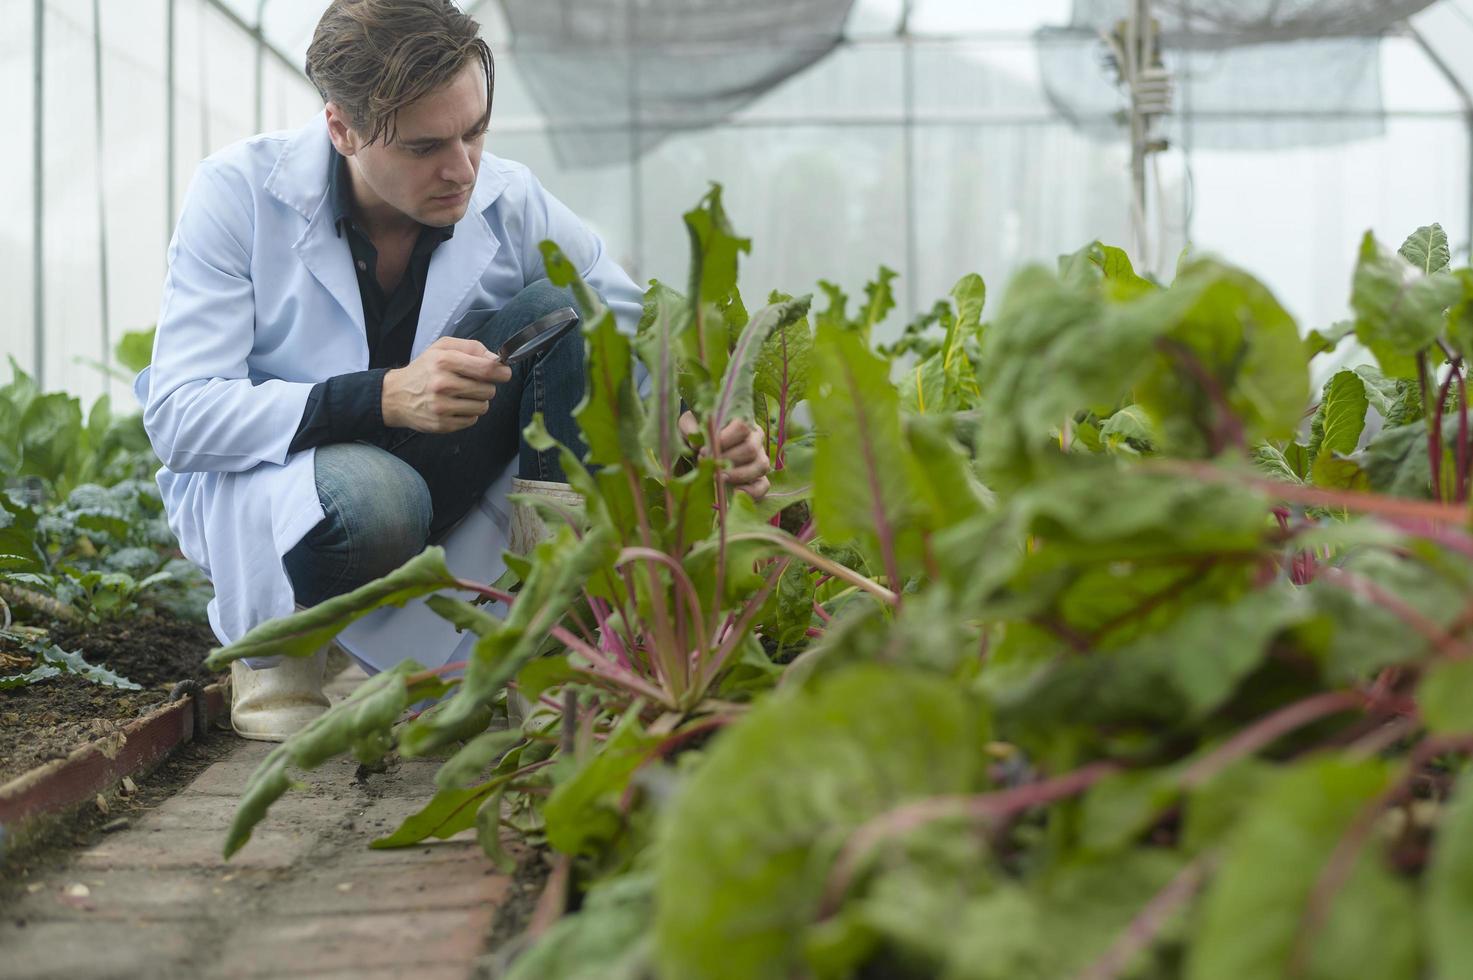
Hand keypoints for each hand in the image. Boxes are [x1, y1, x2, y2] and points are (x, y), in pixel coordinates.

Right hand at [382, 337, 512, 432]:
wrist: (395, 395)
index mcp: (444, 361)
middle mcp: (442, 384)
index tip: (504, 373)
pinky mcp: (442, 424)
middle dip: (487, 386)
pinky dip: (468, 413)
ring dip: (478, 401)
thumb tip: (496, 359)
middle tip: (473, 383)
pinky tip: (455, 406)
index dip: (502, 372)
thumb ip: (471, 347)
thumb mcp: (442, 348)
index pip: (487, 369)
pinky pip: (472, 420)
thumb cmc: (424, 369)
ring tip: (462, 395)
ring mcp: (441, 406)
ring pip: (483, 407)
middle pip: (488, 390)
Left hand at [679, 411, 770, 501]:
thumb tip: (697, 444)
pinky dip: (750, 492)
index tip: (704, 450)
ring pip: (760, 466)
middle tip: (708, 464)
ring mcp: (760, 458)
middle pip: (750, 449)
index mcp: (743, 421)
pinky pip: (763, 486)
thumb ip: (691, 428)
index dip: (723, 440)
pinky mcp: (760, 477)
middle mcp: (756, 438)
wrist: (702, 445)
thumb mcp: (690, 424)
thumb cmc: (698, 432)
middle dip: (727, 460)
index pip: (742, 427)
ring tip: (718, 478)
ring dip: (737, 475)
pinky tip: (732, 493)